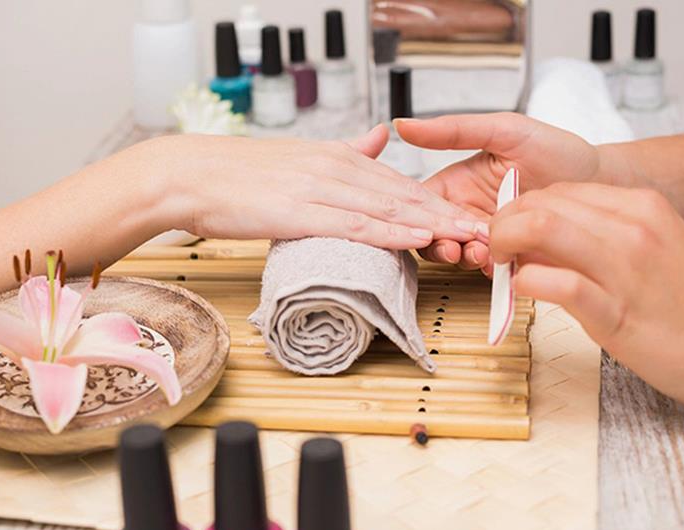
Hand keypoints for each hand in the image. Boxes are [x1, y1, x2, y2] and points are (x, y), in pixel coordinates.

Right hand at [135, 125, 483, 249]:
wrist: (192, 175)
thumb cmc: (238, 175)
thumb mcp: (299, 156)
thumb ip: (345, 150)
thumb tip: (381, 137)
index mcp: (337, 157)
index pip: (398, 183)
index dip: (438, 201)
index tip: (471, 217)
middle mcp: (337, 168)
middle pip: (405, 195)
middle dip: (450, 215)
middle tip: (490, 232)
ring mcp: (321, 188)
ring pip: (389, 209)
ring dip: (434, 225)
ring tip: (471, 238)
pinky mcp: (302, 210)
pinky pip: (356, 223)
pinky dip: (392, 232)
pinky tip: (419, 238)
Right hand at [395, 113, 602, 272]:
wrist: (603, 180)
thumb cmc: (557, 150)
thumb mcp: (503, 131)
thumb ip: (454, 131)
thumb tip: (404, 125)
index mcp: (456, 184)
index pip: (420, 204)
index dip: (417, 215)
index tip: (429, 222)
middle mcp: (467, 212)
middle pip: (432, 235)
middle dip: (439, 243)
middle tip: (458, 245)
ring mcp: (489, 237)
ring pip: (457, 256)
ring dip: (463, 258)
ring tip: (482, 251)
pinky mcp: (511, 256)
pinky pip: (489, 269)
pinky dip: (490, 269)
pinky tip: (502, 262)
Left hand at [491, 182, 683, 463]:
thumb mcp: (650, 251)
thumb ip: (598, 237)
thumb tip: (538, 238)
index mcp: (642, 206)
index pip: (557, 189)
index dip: (521, 210)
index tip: (512, 235)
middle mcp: (633, 226)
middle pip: (540, 202)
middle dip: (504, 224)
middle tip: (497, 252)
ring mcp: (625, 267)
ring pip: (540, 226)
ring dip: (505, 245)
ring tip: (503, 268)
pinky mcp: (615, 312)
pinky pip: (553, 282)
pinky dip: (524, 284)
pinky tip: (524, 294)